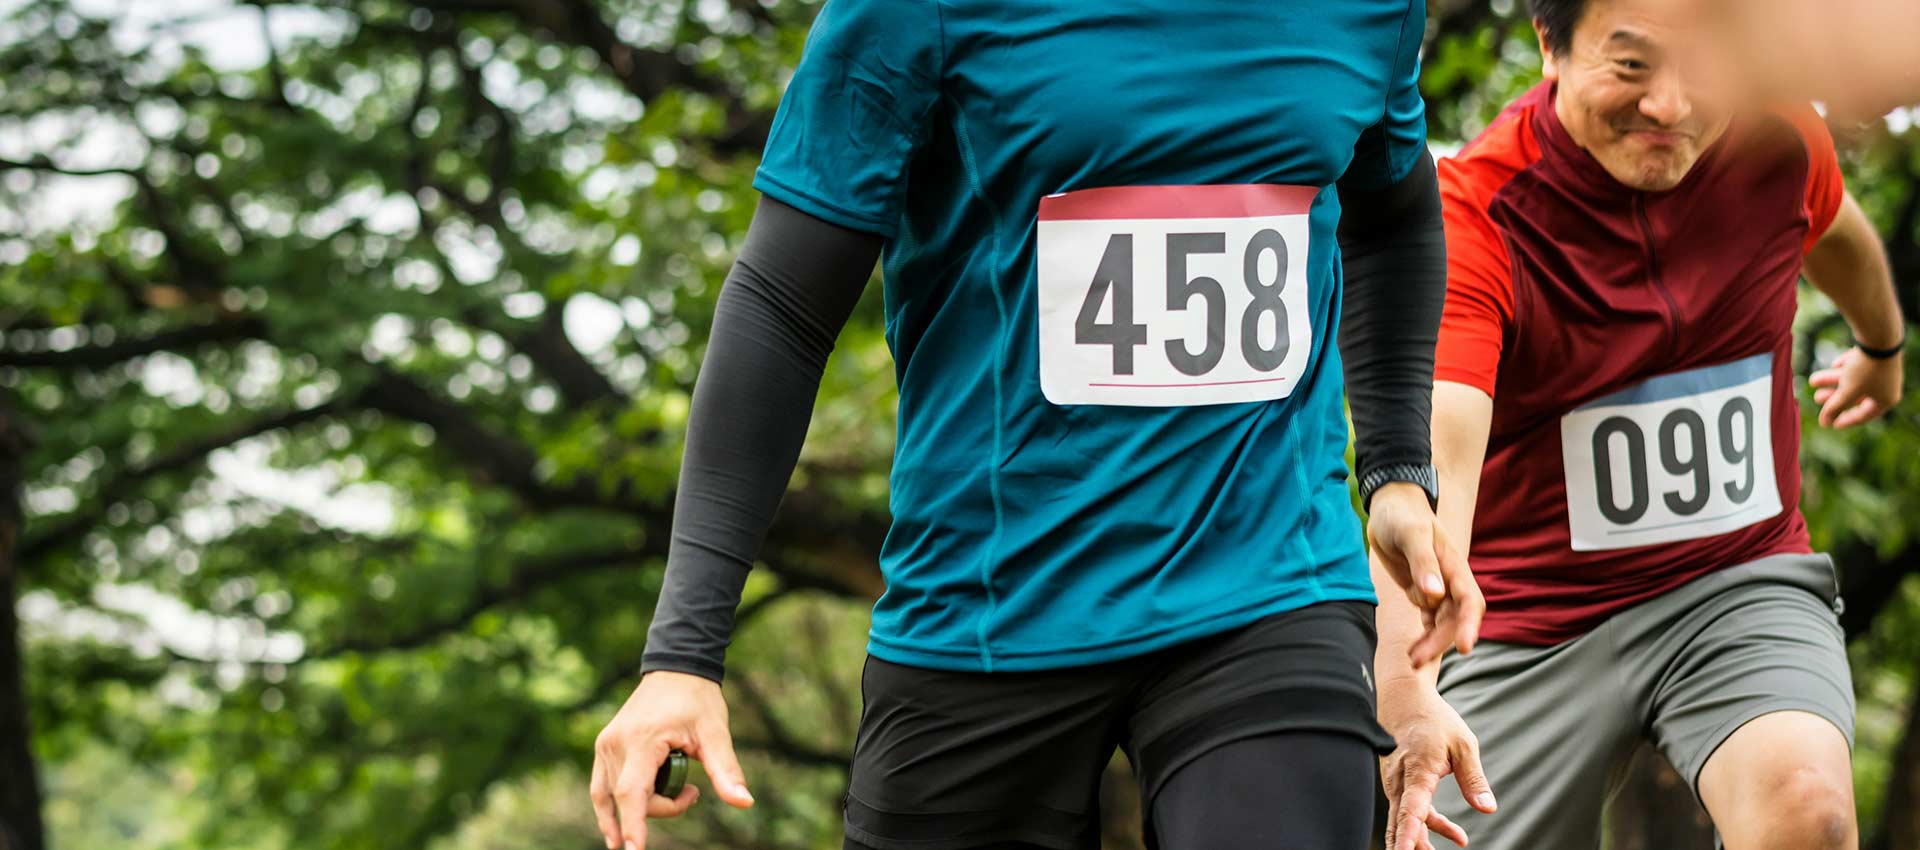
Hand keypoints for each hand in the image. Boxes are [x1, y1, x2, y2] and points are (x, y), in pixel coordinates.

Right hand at [591, 671, 753, 849]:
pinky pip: (602, 787)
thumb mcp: (716, 733)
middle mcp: (616, 744)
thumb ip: (726, 770)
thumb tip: (745, 803)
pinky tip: (616, 831)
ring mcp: (605, 745)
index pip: (632, 792)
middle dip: (660, 808)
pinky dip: (611, 807)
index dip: (633, 824)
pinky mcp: (604, 746)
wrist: (676, 668)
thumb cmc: (697, 699)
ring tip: (656, 820)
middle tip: (692, 792)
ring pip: (612, 796)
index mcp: (642, 740)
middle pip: (629, 798)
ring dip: (635, 812)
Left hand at [1368, 482, 1484, 665]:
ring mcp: (1437, 588)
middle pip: (1454, 620)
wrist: (1390, 506)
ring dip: (1431, 643)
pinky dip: (1424, 635)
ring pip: (1441, 624)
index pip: (1470, 602)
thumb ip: (1423, 563)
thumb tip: (1435, 595)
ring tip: (1412, 661)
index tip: (1463, 648)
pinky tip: (1413, 650)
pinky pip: (1429, 619)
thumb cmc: (1402, 515)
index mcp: (1454, 567)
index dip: (1469, 625)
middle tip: (1416, 661)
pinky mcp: (1422, 591)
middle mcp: (1450, 581)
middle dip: (1440, 642)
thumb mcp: (1410, 534)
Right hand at [1379, 681, 1497, 849]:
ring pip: (1403, 820)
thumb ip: (1474, 778)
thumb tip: (1488, 808)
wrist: (1403, 698)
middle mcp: (1399, 780)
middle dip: (1410, 847)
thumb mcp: (1463, 744)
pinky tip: (1455, 834)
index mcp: (1417, 770)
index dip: (1409, 834)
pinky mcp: (1398, 783)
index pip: (1411, 810)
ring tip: (1451, 848)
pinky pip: (1408, 810)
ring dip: (1421, 841)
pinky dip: (1426, 826)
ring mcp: (1395, 782)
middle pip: (1400, 823)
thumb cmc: (1434, 719)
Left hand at [1811, 346, 1902, 428]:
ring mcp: (1884, 370)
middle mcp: (1888, 386)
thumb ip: (1835, 408)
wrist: (1879, 336)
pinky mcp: (1878, 356)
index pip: (1865, 415)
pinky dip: (1846, 367)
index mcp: (1886, 399)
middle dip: (1834, 397)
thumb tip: (1824, 423)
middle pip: (1856, 396)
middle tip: (1816, 398)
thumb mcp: (1847, 391)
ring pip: (1855, 379)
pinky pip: (1860, 366)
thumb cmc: (1865, 369)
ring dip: (1832, 380)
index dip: (1847, 420)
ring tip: (1812, 380)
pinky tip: (1834, 364)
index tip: (1831, 424)